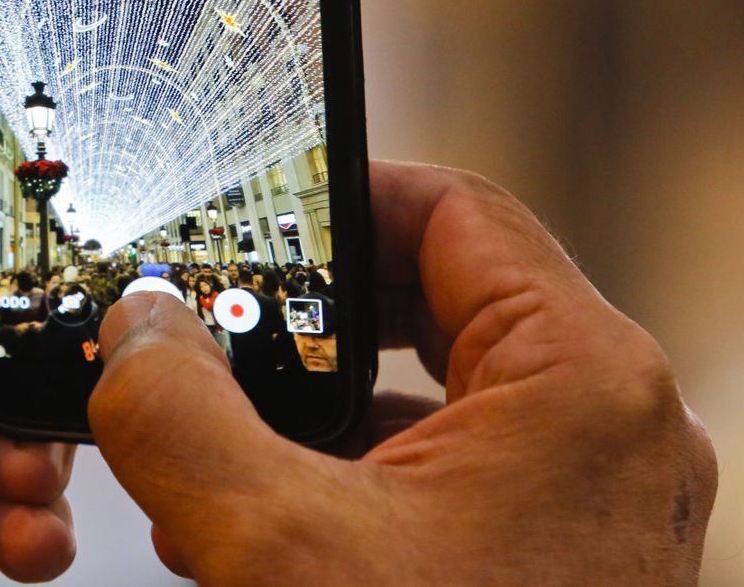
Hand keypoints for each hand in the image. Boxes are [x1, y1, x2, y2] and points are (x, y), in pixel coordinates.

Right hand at [89, 161, 717, 585]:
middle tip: (219, 299)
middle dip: (319, 302)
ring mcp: (593, 499)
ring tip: (224, 405)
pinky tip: (265, 506)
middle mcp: (611, 428)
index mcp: (583, 380)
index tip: (253, 205)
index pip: (454, 212)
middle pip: (447, 294)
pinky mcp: (559, 554)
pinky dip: (360, 467)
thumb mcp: (274, 544)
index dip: (342, 193)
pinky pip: (454, 464)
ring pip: (444, 386)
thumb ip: (179, 410)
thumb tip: (133, 327)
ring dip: (329, 393)